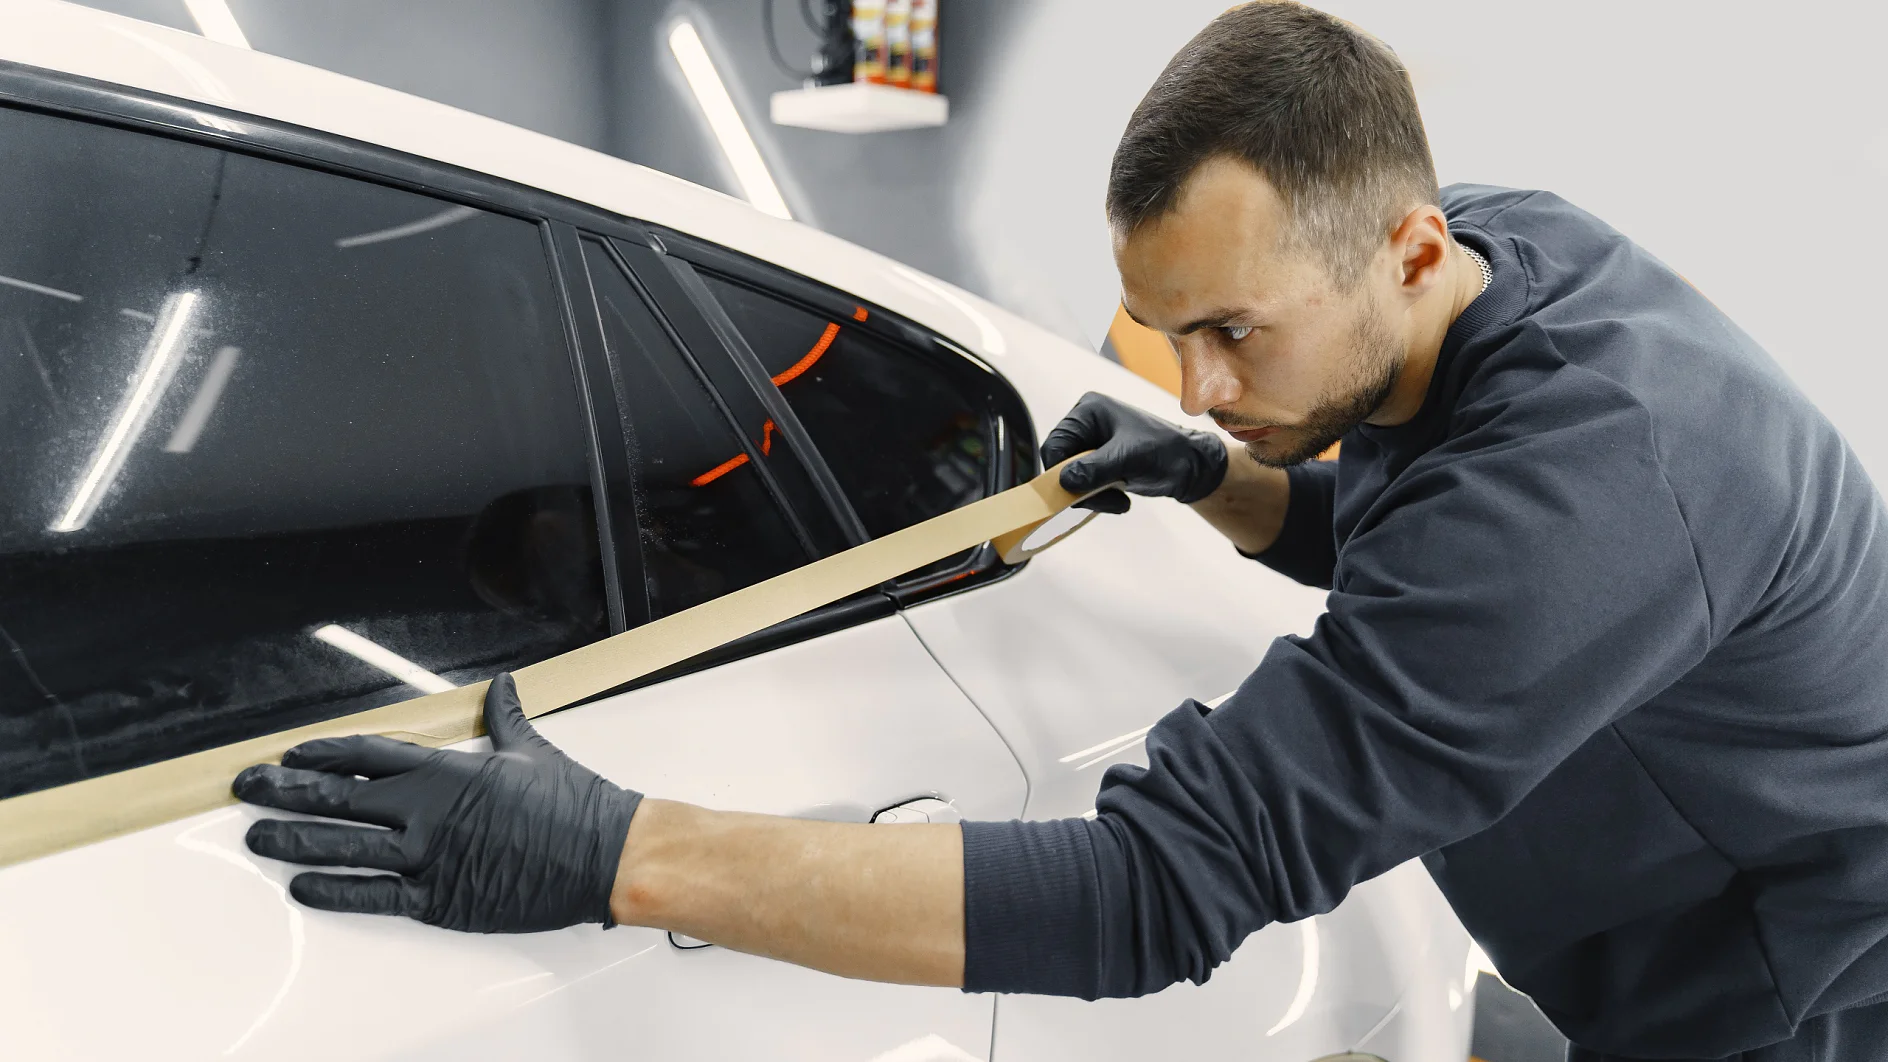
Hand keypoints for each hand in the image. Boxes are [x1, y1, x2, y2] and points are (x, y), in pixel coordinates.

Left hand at [233, 673, 642, 932]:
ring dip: (294, 840)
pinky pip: (373, 895)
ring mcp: (429, 857)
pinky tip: (303, 887)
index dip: (322, 753)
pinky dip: (333, 891)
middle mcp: (427, 812)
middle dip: (286, 791)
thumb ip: (504, 717)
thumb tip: (501, 687)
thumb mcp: (531, 750)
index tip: (291, 754)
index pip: (365, 754)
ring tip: (258, 837)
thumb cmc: (572, 804)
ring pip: (342, 847)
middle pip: (337, 797)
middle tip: (249, 787)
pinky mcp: (438, 899)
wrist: (603, 855)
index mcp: (446, 771)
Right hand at [1040, 392, 1229, 513]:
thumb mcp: (1129, 457)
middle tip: (1106, 499)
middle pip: (1061, 464)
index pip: (1055, 443)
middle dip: (1081, 486)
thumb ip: (1095, 468)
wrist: (1190, 467)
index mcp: (1088, 411)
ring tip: (1119, 501)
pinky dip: (1099, 499)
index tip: (1077, 490)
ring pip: (1070, 480)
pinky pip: (1084, 488)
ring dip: (1092, 497)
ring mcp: (1092, 446)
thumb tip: (1064, 480)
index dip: (1060, 470)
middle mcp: (1086, 425)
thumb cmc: (1165, 450)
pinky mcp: (1098, 465)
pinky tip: (1120, 500)